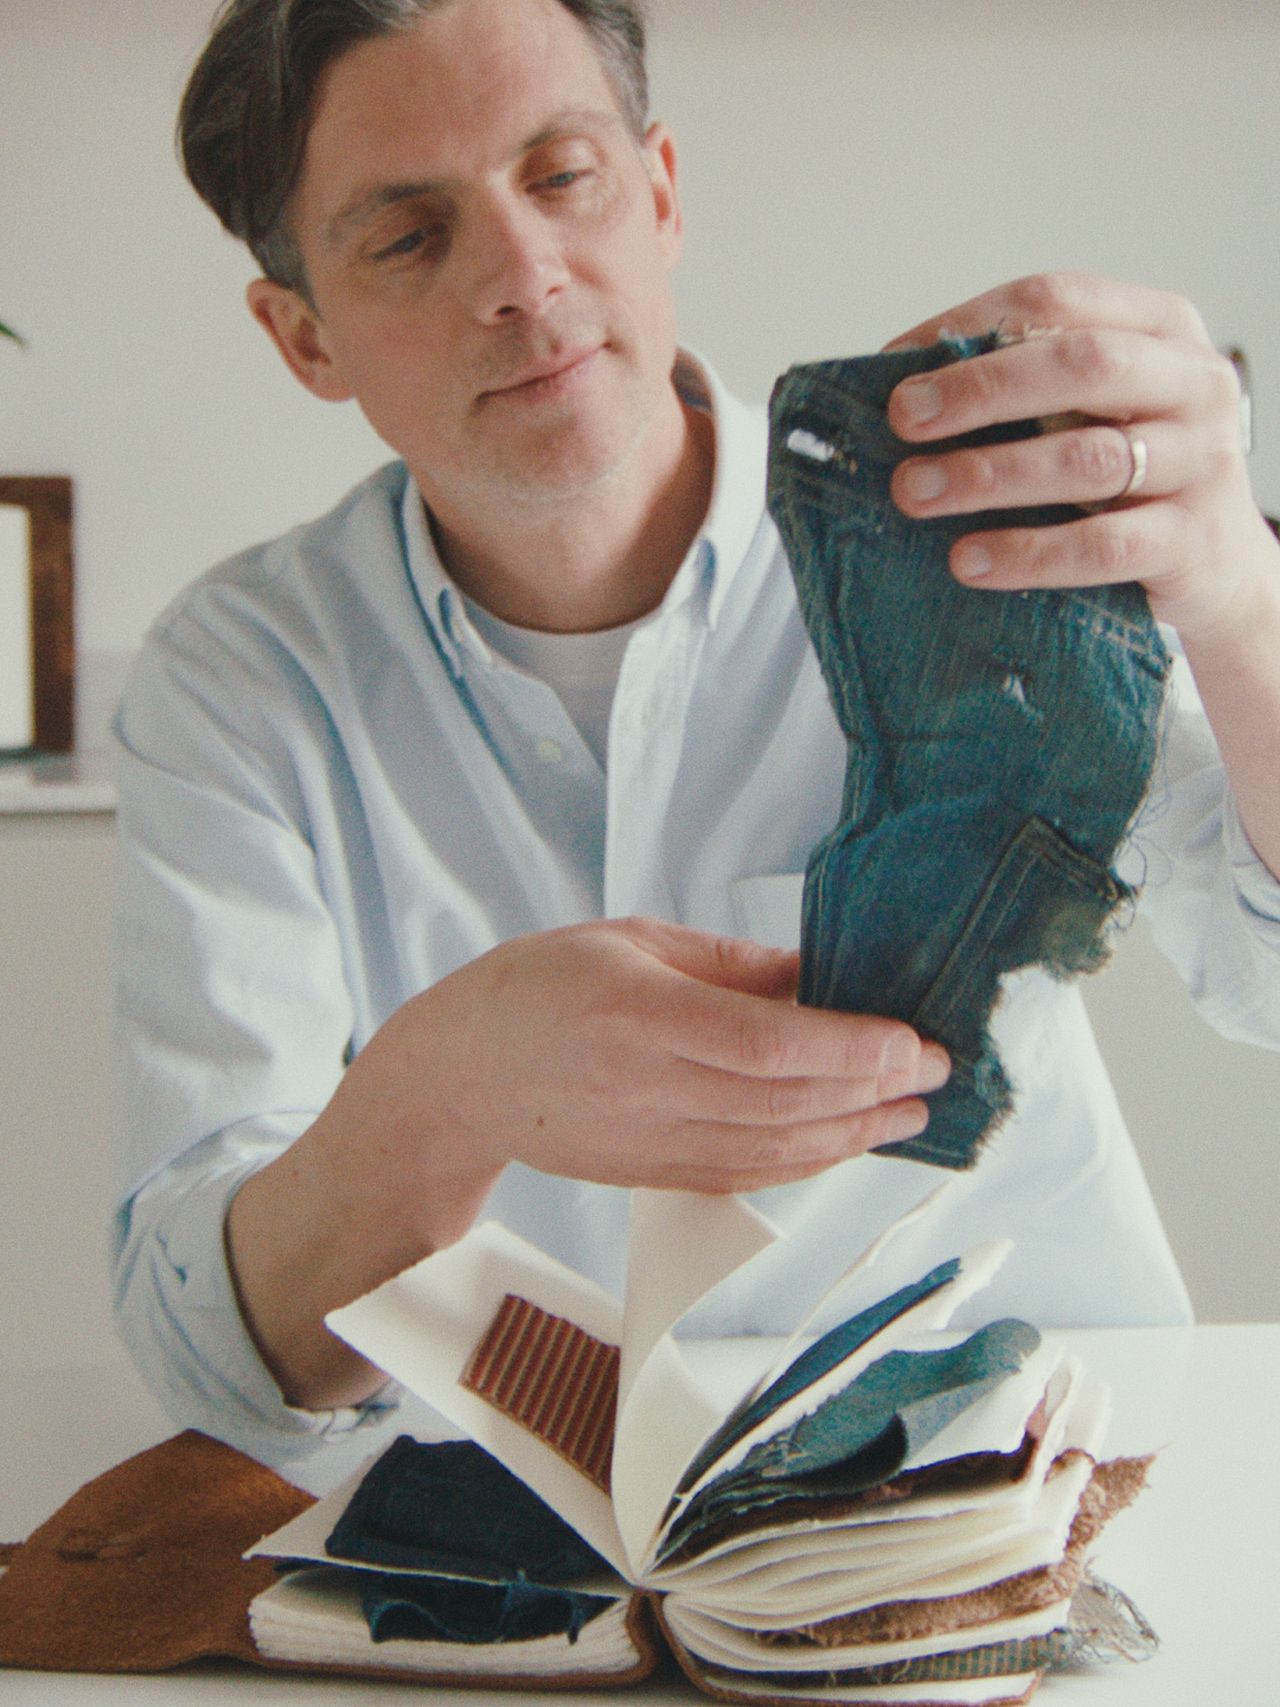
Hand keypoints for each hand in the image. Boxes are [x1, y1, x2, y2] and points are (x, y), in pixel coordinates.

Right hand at [349, 915, 949, 1197]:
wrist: (455, 1082)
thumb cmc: (530, 992)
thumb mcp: (625, 940)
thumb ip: (725, 964)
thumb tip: (814, 975)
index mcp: (639, 1012)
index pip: (769, 1045)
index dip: (851, 1049)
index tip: (910, 1040)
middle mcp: (649, 1086)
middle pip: (786, 1102)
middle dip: (873, 1090)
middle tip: (935, 1073)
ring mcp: (651, 1141)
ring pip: (774, 1150)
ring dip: (853, 1136)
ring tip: (908, 1114)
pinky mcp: (651, 1176)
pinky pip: (744, 1177)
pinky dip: (804, 1165)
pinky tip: (843, 1146)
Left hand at [883, 272, 1278, 646]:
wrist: (1220, 569)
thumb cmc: (1131, 480)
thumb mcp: (1091, 414)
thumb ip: (1024, 390)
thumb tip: (897, 386)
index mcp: (1158, 328)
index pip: (1056, 301)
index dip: (970, 327)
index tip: (895, 367)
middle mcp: (1191, 381)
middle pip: (1080, 365)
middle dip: (980, 390)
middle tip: (903, 419)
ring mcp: (1201, 460)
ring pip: (1086, 457)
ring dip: (988, 474)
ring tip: (914, 494)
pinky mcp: (1191, 541)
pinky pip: (1102, 546)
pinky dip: (1028, 553)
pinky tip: (968, 560)